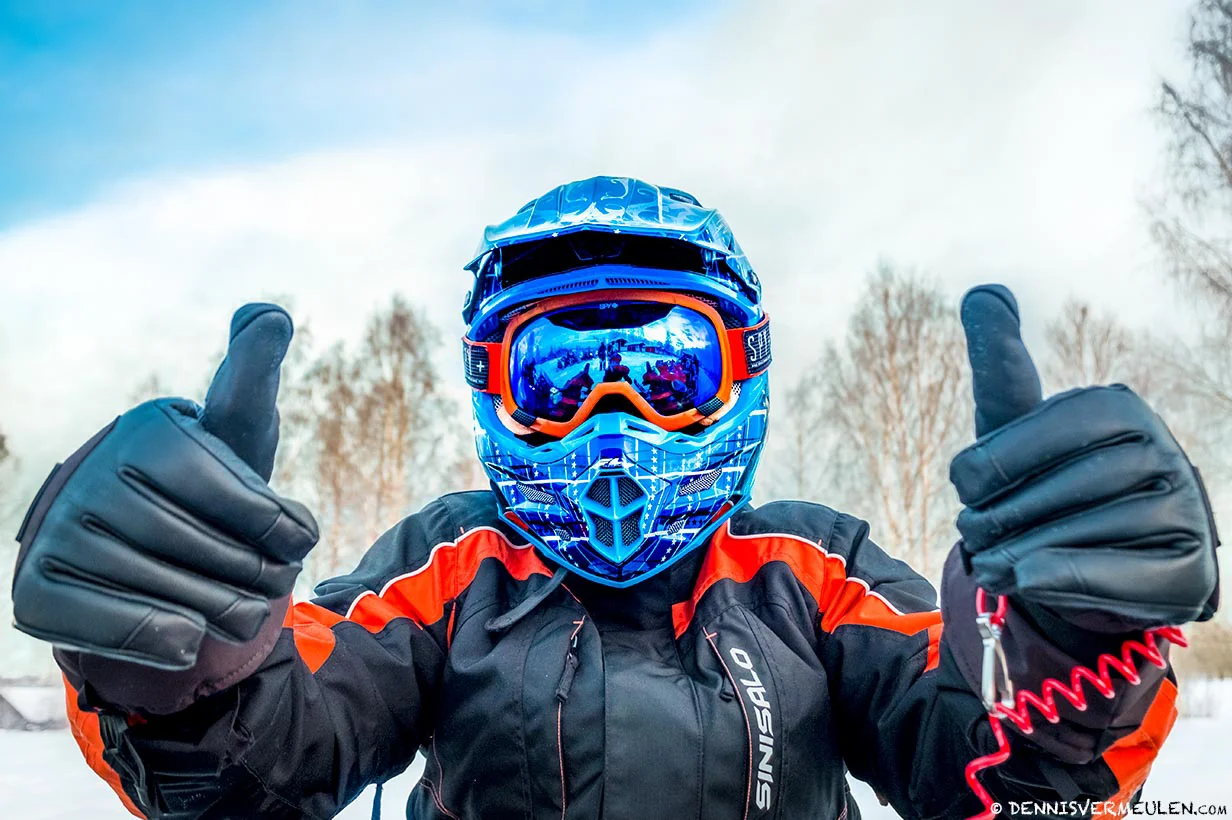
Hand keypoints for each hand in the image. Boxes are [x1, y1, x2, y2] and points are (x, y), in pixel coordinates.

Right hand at [11, 304, 318, 669]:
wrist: (144, 555)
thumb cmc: (207, 489)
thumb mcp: (237, 433)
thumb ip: (253, 380)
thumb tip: (268, 317)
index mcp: (151, 431)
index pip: (245, 499)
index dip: (284, 530)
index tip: (296, 536)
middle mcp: (94, 476)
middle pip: (219, 555)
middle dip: (262, 577)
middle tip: (269, 577)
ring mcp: (58, 535)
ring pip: (183, 600)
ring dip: (230, 614)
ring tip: (240, 604)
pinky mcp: (37, 593)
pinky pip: (129, 633)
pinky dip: (175, 642)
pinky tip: (189, 633)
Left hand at [949, 285, 1219, 632]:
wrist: (1083, 564)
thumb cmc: (1038, 483)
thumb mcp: (1010, 424)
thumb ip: (997, 364)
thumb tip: (985, 292)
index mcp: (1118, 408)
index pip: (1055, 426)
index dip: (995, 460)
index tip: (963, 484)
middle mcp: (1165, 452)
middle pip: (1069, 486)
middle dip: (1001, 516)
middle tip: (971, 533)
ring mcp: (1186, 512)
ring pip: (1088, 534)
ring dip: (1020, 555)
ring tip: (991, 563)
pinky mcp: (1190, 573)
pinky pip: (1117, 577)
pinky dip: (1061, 580)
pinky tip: (1027, 579)